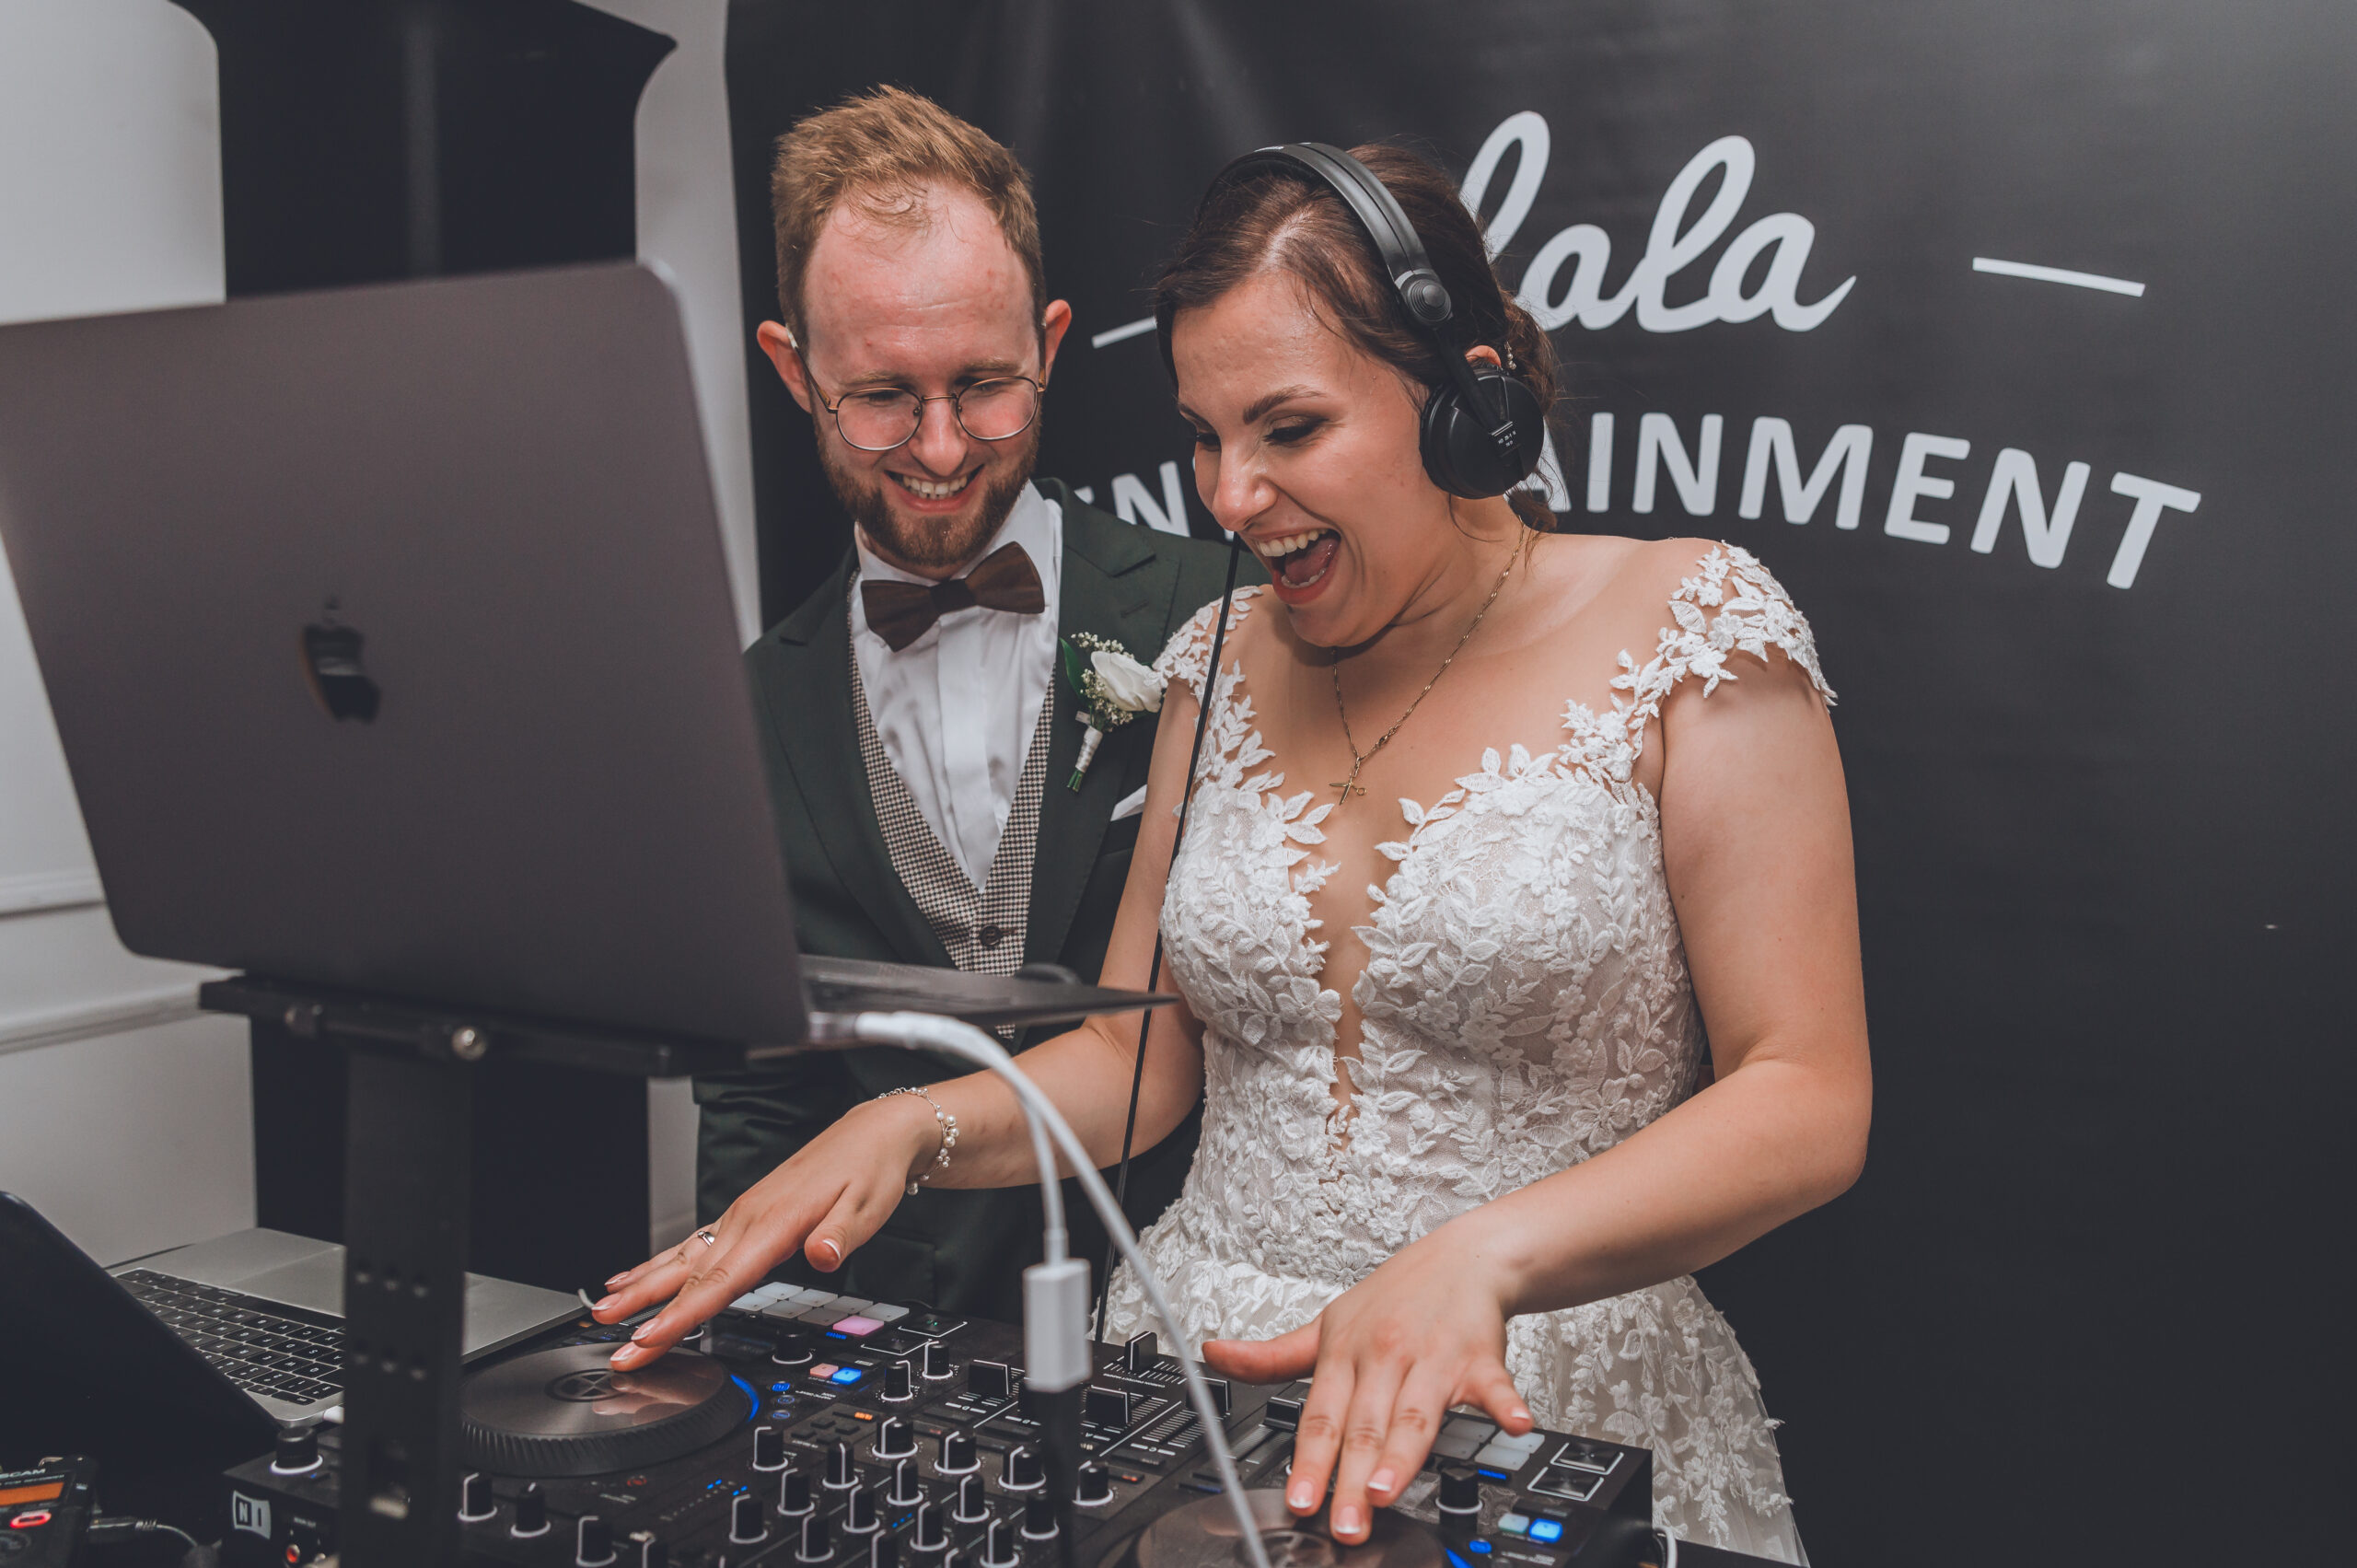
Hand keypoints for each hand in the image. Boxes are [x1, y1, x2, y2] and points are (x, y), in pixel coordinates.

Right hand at [587, 1095, 935, 1366]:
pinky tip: (633, 1276)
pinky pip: (690, 1243)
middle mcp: (748, 1218)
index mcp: (775, 1223)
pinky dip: (658, 1262)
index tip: (649, 1339)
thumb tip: (822, 1255)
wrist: (872, 1134)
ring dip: (641, 1286)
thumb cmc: (870, 1171)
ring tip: (603, 1310)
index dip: (681, 1315)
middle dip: (646, 1310)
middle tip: (611, 1341)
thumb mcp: (868, 1206)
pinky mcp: (742, 1216)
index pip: (720, 1280)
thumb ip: (840, 1235)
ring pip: (681, 1257)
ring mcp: (740, 1216)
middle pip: (689, 1274)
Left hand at [1201, 1219, 1530, 1544]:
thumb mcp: (1327, 1323)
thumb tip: (1214, 1358)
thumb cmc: (1396, 1297)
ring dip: (1402, 1452)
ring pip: (1416, 1412)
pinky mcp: (1481, 1358)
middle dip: (1351, 1478)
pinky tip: (1513, 1424)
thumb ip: (1273, 1356)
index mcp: (1346, 1353)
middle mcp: (1386, 1356)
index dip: (1309, 1461)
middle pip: (1366, 1426)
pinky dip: (1504, 1405)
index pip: (1321, 1416)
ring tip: (1386, 1488)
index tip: (1300, 1499)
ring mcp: (1434, 1357)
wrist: (1463, 1256)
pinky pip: (1495, 1385)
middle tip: (1344, 1522)